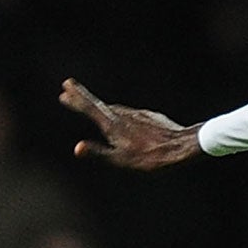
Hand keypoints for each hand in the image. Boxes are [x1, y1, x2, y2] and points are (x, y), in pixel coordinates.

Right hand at [60, 78, 201, 168]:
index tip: (65, 88)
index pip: (90, 107)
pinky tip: (121, 118)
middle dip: (82, 97)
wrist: (183, 146)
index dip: (77, 98)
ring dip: (100, 106)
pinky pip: (130, 114)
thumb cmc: (151, 157)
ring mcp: (138, 114)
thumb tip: (77, 148)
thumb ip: (99, 153)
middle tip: (68, 88)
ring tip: (89, 104)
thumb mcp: (122, 159)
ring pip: (115, 109)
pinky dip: (119, 113)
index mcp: (114, 125)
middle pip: (99, 104)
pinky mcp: (150, 116)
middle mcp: (124, 115)